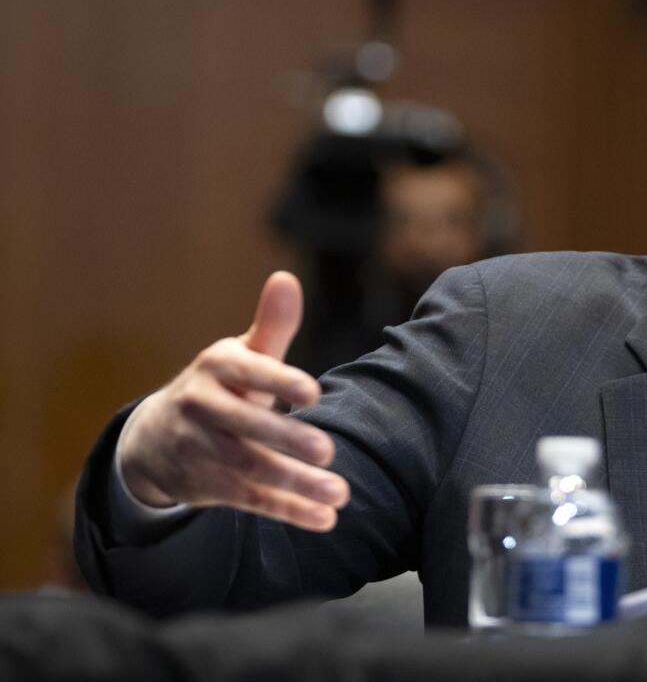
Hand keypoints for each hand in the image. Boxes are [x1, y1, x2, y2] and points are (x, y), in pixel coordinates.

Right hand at [118, 272, 349, 531]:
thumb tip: (287, 279)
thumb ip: (272, 325)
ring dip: (296, 485)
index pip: (248, 373)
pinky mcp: (208, 486)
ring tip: (340, 494)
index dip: (279, 382)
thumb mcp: (241, 354)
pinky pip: (251, 500)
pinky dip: (289, 511)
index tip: (314, 392)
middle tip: (329, 451)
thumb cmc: (222, 386)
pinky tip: (325, 518)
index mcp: (216, 368)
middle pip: (247, 428)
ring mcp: (201, 451)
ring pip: (250, 469)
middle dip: (288, 441)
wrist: (155, 437)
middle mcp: (203, 408)